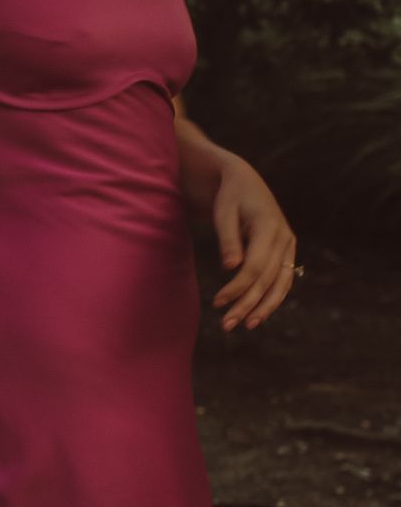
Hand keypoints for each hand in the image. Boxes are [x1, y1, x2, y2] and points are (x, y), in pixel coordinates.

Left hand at [210, 159, 298, 331]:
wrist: (245, 181)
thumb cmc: (230, 196)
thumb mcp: (224, 212)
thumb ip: (228, 239)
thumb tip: (230, 268)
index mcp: (268, 227)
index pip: (255, 266)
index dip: (237, 287)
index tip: (217, 302)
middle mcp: (284, 238)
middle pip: (267, 279)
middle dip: (248, 304)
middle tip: (227, 325)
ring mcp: (289, 246)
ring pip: (280, 284)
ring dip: (263, 307)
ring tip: (246, 325)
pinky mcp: (286, 252)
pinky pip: (283, 280)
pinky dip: (273, 298)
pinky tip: (258, 313)